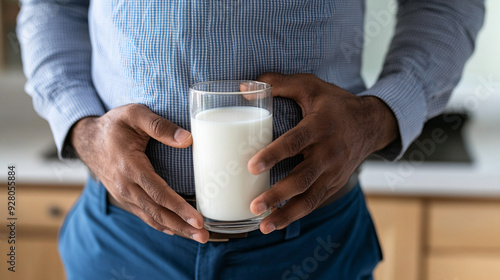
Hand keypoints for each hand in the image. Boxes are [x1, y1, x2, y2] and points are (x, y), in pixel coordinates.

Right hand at [70, 104, 208, 242]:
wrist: (87, 139)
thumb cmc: (114, 125)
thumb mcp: (135, 114)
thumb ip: (160, 126)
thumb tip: (187, 139)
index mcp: (130, 167)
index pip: (158, 193)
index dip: (179, 208)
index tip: (198, 220)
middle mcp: (125, 186)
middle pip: (157, 212)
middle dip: (182, 226)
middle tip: (204, 236)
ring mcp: (124, 194)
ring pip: (151, 217)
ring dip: (175, 228)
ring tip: (197, 236)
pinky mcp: (124, 197)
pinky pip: (144, 215)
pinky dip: (160, 224)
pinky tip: (175, 230)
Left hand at [248, 73, 397, 233]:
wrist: (371, 124)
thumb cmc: (335, 104)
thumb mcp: (311, 86)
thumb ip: (279, 84)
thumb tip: (242, 87)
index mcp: (320, 126)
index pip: (294, 142)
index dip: (273, 155)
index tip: (251, 166)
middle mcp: (328, 152)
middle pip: (302, 178)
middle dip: (277, 195)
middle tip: (253, 206)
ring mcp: (333, 171)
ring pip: (310, 198)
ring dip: (286, 214)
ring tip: (263, 226)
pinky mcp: (335, 183)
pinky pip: (315, 202)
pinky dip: (297, 214)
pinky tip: (278, 221)